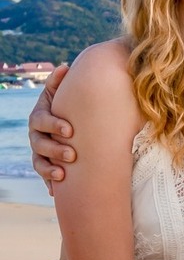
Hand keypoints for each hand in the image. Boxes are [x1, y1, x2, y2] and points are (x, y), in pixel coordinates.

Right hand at [28, 64, 72, 187]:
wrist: (70, 123)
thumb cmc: (68, 106)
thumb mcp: (62, 94)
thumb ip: (60, 83)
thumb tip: (65, 67)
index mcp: (40, 116)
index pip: (42, 120)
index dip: (54, 125)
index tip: (70, 130)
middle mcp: (35, 134)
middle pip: (39, 143)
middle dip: (55, 149)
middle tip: (72, 155)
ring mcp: (39, 151)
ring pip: (39, 161)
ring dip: (49, 169)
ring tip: (62, 175)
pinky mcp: (45, 165)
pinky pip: (43, 176)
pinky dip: (49, 183)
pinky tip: (55, 191)